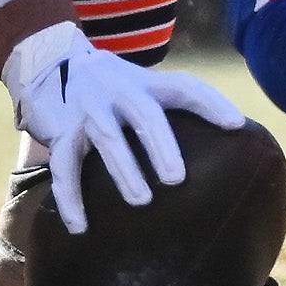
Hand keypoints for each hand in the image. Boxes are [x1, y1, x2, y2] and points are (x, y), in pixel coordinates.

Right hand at [0, 21, 244, 235]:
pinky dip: (69, 197)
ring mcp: (88, 111)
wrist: (49, 59)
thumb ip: (175, 104)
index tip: (235, 125)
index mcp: (144, 83)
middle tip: (176, 178)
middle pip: (142, 113)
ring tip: (142, 201)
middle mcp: (117, 92)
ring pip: (106, 138)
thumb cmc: (112, 85)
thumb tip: (234, 133)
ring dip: (123, 169)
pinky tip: (79, 226)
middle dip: (159, 144)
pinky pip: (63, 166)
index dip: (210, 102)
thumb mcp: (142, 84)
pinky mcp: (61, 130)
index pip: (182, 87)